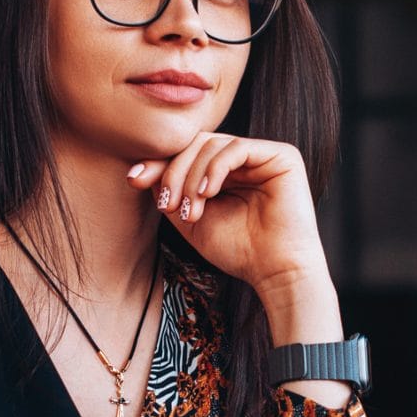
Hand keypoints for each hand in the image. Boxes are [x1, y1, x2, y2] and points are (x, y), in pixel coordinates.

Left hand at [127, 133, 329, 300]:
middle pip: (195, 144)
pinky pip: (236, 148)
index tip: (134, 180)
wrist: (275, 271)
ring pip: (212, 144)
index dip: (159, 163)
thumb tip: (143, 169)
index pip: (186, 154)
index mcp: (225, 172)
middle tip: (168, 205)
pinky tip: (208, 194)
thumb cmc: (239, 251)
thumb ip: (171, 192)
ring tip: (191, 211)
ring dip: (192, 177)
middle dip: (173, 172)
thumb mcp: (191, 220)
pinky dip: (215, 169)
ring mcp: (263, 155)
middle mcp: (244, 159)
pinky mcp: (282, 156)